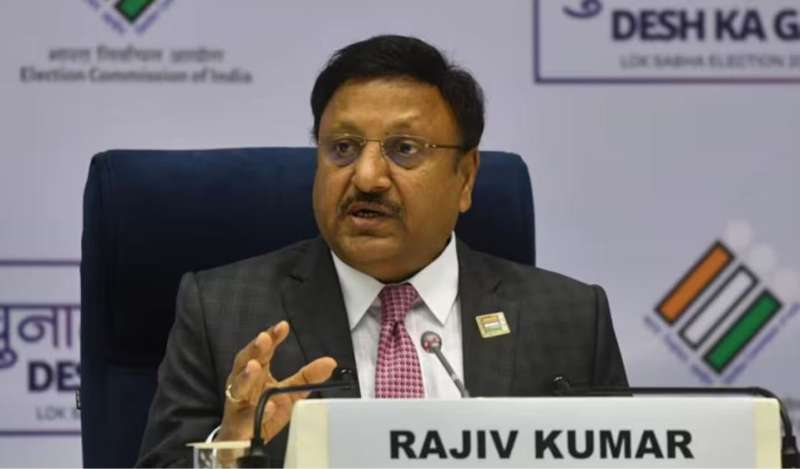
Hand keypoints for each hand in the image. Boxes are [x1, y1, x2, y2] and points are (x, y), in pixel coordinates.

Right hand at [217, 321, 336, 442]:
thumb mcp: (289, 393)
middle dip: (254, 350)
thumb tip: (330, 362)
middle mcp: (242, 384)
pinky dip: (257, 414)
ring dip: (246, 376)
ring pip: (237, 387)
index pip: (263, 351)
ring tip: (256, 366)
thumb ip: (307, 377)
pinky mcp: (236, 427)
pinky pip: (244, 419)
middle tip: (264, 339)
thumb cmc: (263, 411)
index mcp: (256, 373)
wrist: (243, 444)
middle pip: (244, 362)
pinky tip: (269, 407)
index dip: (271, 337)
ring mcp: (237, 404)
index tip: (283, 326)